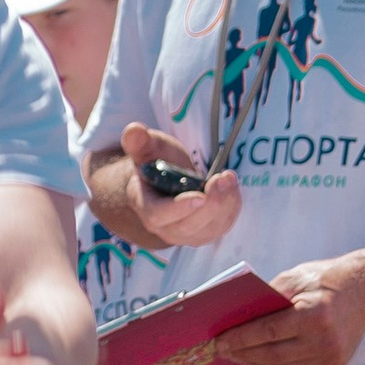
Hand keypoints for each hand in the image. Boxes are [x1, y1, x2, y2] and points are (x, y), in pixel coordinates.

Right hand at [118, 124, 241, 248]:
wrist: (167, 180)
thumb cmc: (157, 163)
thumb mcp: (149, 148)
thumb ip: (140, 141)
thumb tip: (133, 130)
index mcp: (145, 205)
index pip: (158, 215)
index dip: (179, 209)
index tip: (200, 197)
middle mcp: (163, 227)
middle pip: (187, 226)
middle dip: (211, 204)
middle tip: (222, 179)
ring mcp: (185, 233)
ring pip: (208, 229)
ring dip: (225, 204)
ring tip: (229, 178)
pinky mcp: (203, 233)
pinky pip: (221, 226)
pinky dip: (231, 207)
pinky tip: (231, 187)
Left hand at [218, 249, 364, 364]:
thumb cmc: (326, 279)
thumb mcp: (294, 279)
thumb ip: (266, 299)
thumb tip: (236, 320)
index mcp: (315, 315)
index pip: (268, 332)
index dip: (240, 339)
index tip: (219, 341)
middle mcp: (325, 341)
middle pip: (273, 355)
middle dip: (243, 353)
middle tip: (222, 351)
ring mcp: (332, 358)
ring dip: (256, 363)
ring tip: (237, 355)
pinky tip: (259, 359)